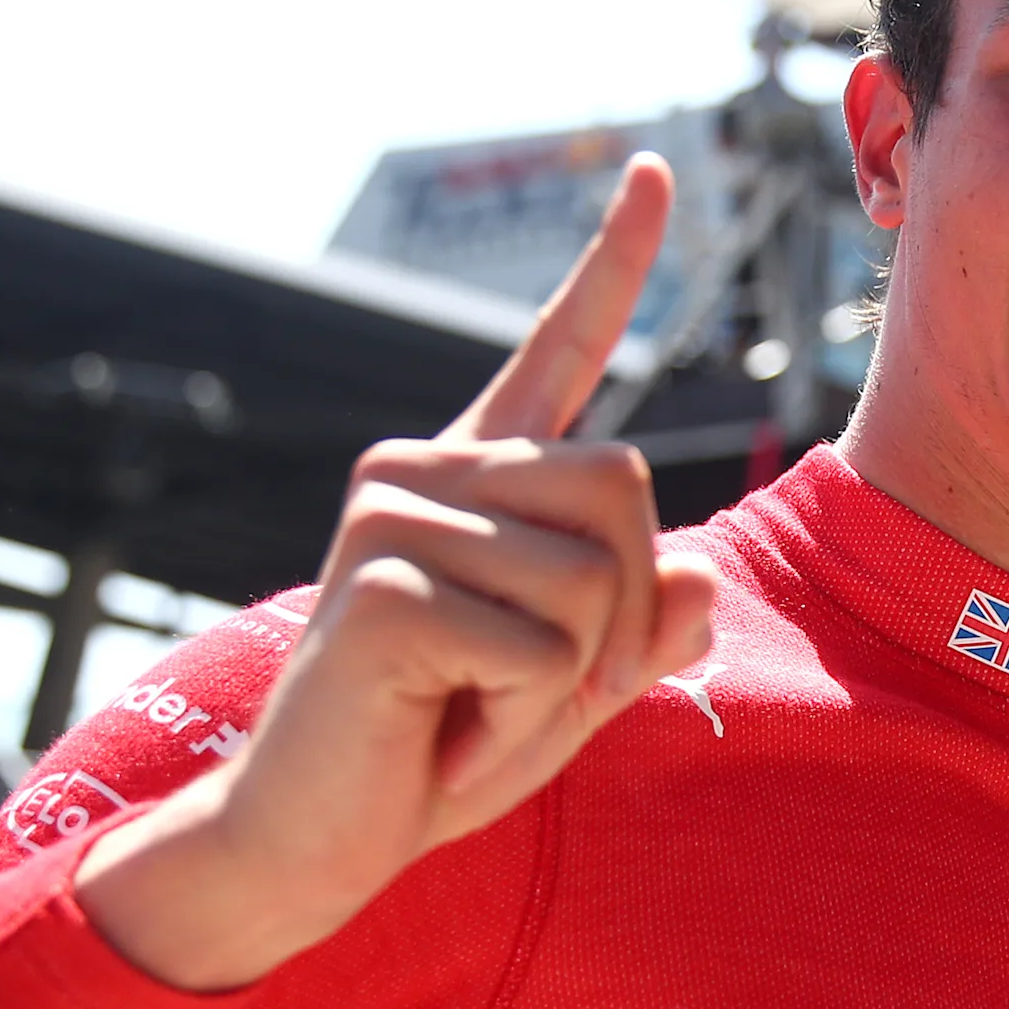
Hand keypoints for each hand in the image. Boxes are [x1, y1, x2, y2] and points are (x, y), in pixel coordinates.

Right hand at [78, 156, 721, 989]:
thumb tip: (699, 574)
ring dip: (566, 681)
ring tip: (470, 710)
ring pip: (593, 575)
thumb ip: (638, 634)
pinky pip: (542, 649)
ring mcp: (392, 514)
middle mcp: (425, 468)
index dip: (612, 262)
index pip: (557, 351)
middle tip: (531, 690)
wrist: (309, 839)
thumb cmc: (435, 754)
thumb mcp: (568, 695)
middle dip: (621, 613)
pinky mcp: (382, 582)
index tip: (649, 168)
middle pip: (626, 486)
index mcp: (473, 476)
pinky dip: (519, 720)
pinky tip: (438, 734)